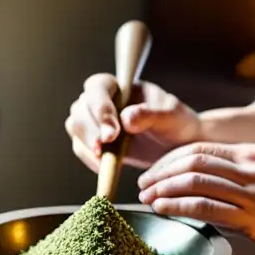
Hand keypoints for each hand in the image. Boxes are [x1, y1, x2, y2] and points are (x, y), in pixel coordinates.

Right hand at [65, 74, 201, 171]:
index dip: (100, 107)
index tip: (113, 131)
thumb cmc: (177, 125)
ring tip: (103, 157)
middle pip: (81, 107)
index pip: (97, 86)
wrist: (179, 147)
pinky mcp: (96, 143)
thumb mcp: (171, 117)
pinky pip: (81, 148)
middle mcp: (104, 101)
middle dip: (90, 128)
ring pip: (75, 126)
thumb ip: (150, 115)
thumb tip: (126, 118)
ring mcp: (96, 122)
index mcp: (121, 87)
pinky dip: (89, 158)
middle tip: (105, 146)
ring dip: (85, 142)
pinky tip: (104, 167)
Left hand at [137, 142, 254, 254]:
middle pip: (192, 161)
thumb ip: (226, 176)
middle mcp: (247, 168)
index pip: (197, 148)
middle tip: (143, 186)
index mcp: (247, 153)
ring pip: (195, 181)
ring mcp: (250, 192)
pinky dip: (178, 206)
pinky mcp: (249, 217)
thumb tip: (185, 186)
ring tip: (147, 198)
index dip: (168, 160)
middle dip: (161, 174)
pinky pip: (205, 207)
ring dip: (164, 189)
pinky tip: (163, 209)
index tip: (151, 173)